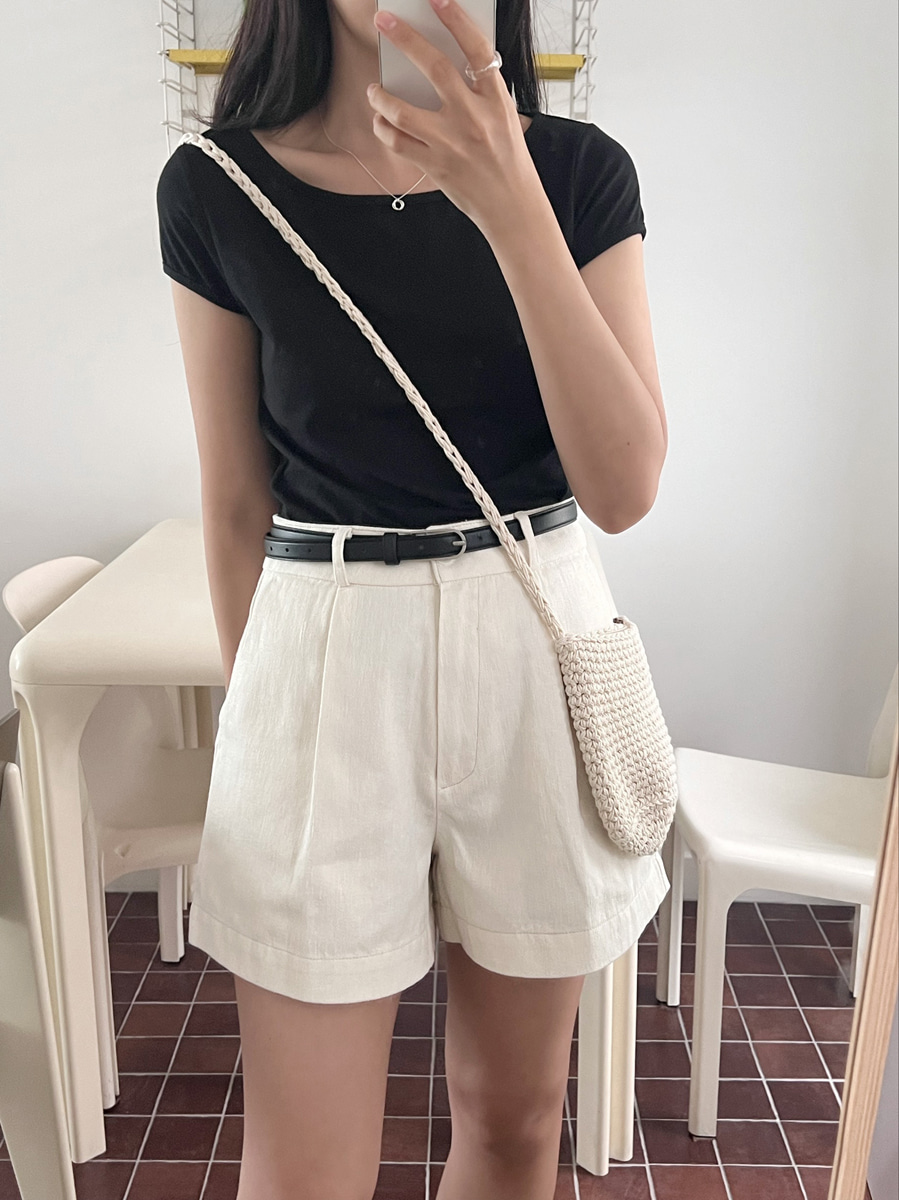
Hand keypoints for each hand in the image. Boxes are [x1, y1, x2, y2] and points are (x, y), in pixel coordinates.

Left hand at [368, 0, 542, 232]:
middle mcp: (473, 119)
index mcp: (496, 102)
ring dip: (381, 96)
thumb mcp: (505, 120)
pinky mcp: (435, 166)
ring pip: (403, 111)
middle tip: (385, 22)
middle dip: (405, 39)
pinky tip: (381, 122)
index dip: (456, 19)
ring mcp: (452, 144)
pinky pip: (397, 142)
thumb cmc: (509, 164)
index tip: (437, 0)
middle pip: (434, 68)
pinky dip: (383, 129)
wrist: (513, 208)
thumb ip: (481, 93)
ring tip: (374, 90)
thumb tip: (448, 67)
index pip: (476, 49)